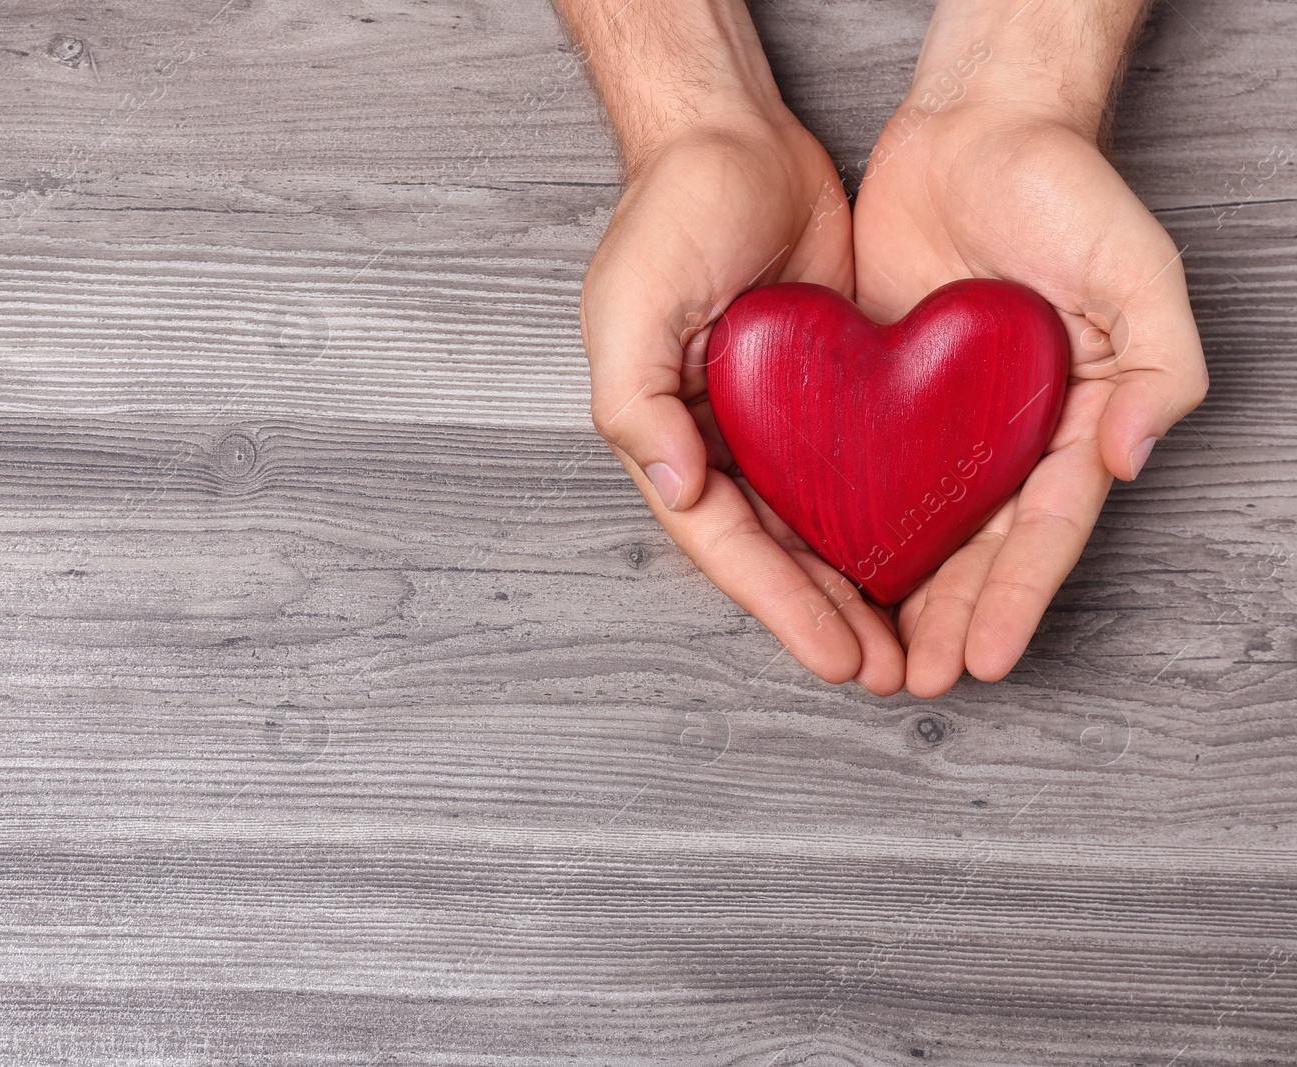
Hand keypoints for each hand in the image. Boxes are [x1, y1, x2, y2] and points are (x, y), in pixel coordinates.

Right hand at [582, 112, 904, 693]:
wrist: (736, 136)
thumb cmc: (670, 211)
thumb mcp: (631, 302)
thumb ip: (634, 399)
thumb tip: (673, 486)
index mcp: (667, 435)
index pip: (724, 544)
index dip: (779, 606)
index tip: (837, 656)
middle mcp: (721, 441)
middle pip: (776, 553)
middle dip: (826, 619)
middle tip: (887, 674)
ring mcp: (776, 420)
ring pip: (820, 526)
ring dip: (859, 587)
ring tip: (910, 645)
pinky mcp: (831, 390)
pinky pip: (859, 469)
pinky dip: (885, 518)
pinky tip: (923, 554)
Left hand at [853, 5, 1207, 695]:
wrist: (974, 128)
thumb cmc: (1066, 190)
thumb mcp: (1138, 269)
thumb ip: (1159, 363)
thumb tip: (1128, 459)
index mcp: (1073, 419)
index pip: (1043, 529)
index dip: (1016, 597)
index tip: (985, 660)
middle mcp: (1007, 431)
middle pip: (977, 548)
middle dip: (950, 620)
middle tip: (917, 683)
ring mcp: (942, 416)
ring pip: (916, 527)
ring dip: (896, 595)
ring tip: (870, 656)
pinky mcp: (881, 389)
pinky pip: (861, 470)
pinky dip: (846, 524)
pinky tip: (824, 570)